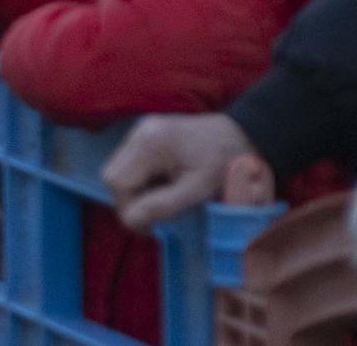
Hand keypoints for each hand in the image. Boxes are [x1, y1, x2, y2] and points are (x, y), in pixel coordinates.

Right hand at [101, 113, 256, 230]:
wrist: (244, 134)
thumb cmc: (226, 164)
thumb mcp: (199, 190)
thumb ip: (163, 205)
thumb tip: (131, 221)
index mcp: (150, 143)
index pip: (117, 182)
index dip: (129, 208)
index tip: (152, 226)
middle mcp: (139, 133)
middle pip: (112, 176)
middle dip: (130, 200)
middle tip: (158, 215)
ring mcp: (140, 131)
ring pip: (119, 171)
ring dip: (136, 191)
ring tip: (165, 198)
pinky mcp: (146, 135)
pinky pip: (131, 164)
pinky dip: (142, 180)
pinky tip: (165, 184)